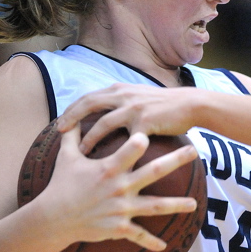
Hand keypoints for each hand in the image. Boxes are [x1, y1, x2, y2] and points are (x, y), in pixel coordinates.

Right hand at [37, 122, 198, 250]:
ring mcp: (121, 208)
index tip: (152, 133)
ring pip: (155, 207)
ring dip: (176, 205)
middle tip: (194, 152)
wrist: (53, 218)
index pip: (129, 150)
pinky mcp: (118, 227)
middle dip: (175, 161)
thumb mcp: (67, 158)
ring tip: (194, 204)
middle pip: (153, 172)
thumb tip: (68, 118)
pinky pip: (138, 235)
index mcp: (108, 168)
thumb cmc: (61, 185)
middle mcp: (119, 187)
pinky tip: (164, 246)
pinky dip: (151, 242)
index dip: (139, 141)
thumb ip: (72, 136)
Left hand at [56, 83, 198, 153]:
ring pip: (103, 123)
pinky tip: (109, 163)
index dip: (72, 108)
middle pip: (88, 104)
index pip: (89, 96)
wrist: (191, 105)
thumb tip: (109, 109)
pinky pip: (124, 138)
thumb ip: (124, 100)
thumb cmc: (167, 104)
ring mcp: (133, 108)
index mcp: (121, 89)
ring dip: (89, 138)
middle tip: (59, 131)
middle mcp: (124, 95)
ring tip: (80, 152)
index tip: (61, 121)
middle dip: (71, 117)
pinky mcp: (145, 122)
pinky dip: (115, 150)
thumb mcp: (141, 95)